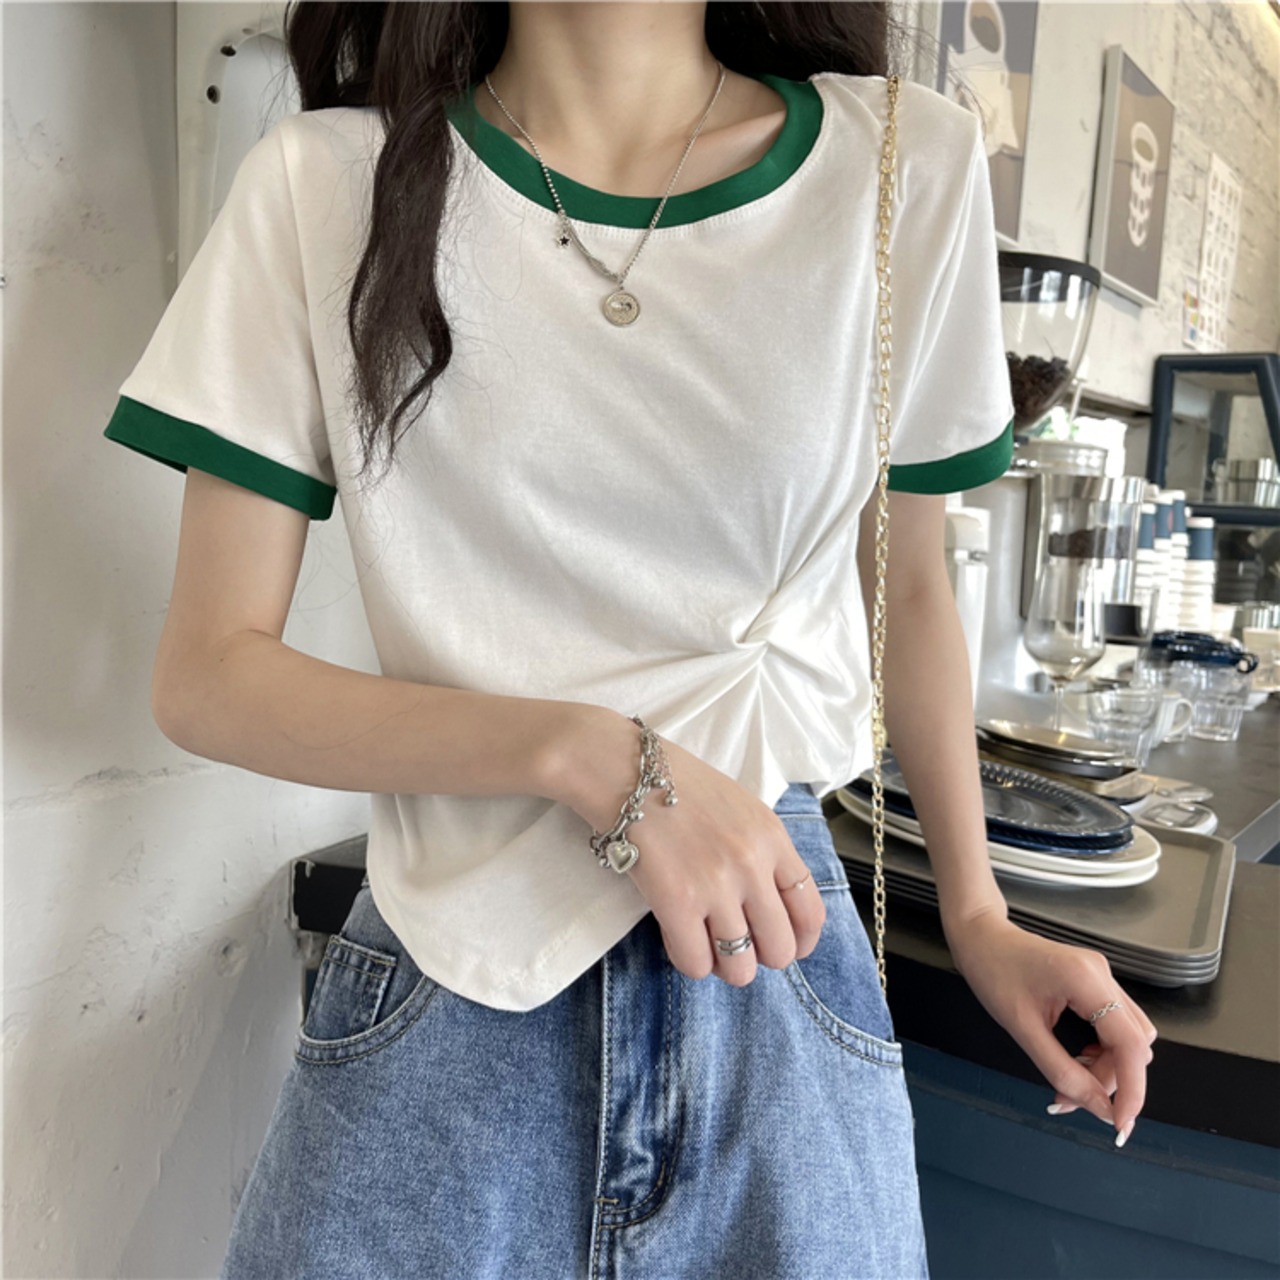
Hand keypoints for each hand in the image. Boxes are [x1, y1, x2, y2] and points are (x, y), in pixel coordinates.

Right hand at [554, 707, 825, 986]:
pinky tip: (678, 938)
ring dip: (724, 966)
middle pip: (779, 949)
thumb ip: (764, 854)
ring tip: (708, 946)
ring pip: (739, 967)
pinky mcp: (676, 902)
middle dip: (760, 957)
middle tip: (737, 945)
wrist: (626, 770)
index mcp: (773, 840)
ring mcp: (715, 886)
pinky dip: (689, 961)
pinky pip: (695, 963)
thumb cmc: (680, 786)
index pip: (810, 912)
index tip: (787, 947)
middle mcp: (752, 866)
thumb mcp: (743, 809)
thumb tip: (772, 907)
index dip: (802, 942)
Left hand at [942, 908, 1157, 1145]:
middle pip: (1133, 1045)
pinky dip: (1101, 1050)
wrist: (980, 936)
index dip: (1132, 1090)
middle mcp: (1103, 975)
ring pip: (1128, 1037)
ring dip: (1106, 1067)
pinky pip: (1115, 1025)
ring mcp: (1102, 976)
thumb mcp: (1022, 1029)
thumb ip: (1062, 1071)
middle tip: (1071, 1099)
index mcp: (1086, 980)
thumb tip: (1098, 1108)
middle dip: (1110, 1080)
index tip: (1119, 1125)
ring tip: (1069, 1081)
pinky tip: (1076, 1059)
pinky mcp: (1096, 982)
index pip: (1131, 1044)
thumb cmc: (993, 974)